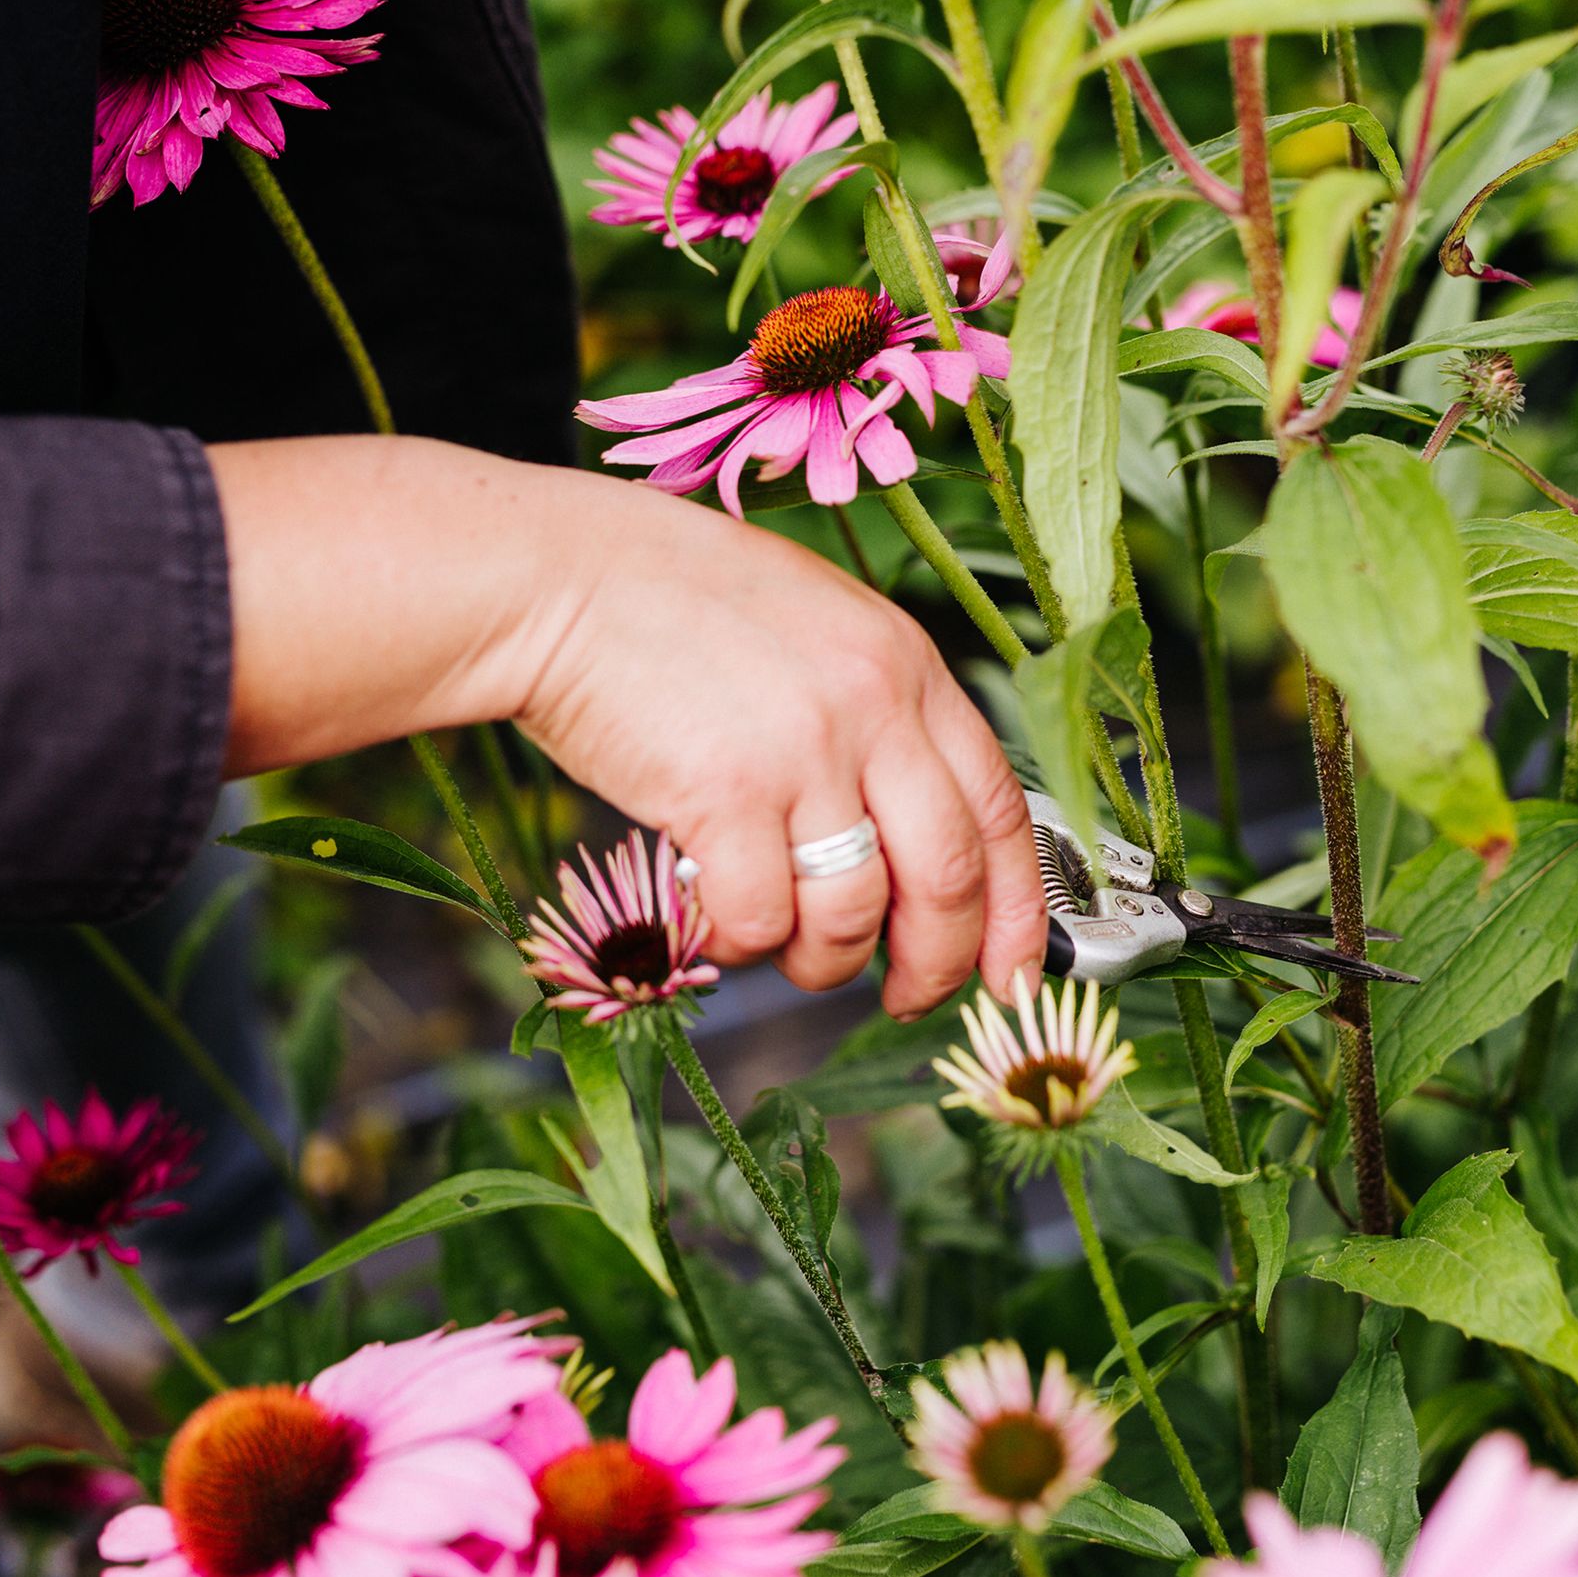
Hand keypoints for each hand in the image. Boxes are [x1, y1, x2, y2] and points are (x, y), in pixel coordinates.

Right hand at [210, 438, 1045, 1016]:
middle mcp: (874, 706)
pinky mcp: (726, 794)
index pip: (1001, 810)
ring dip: (824, 961)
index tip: (1013, 974)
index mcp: (906, 664)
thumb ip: (876, 715)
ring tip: (785, 949)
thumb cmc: (668, 606)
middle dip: (937, 963)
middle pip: (950, 879)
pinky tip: (714, 920)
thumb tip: (912, 838)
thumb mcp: (813, 629)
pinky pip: (762, 920)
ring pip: (856, 914)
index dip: (1021, 909)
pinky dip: (742, 944)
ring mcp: (804, 752)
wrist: (556, 579)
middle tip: (905, 997)